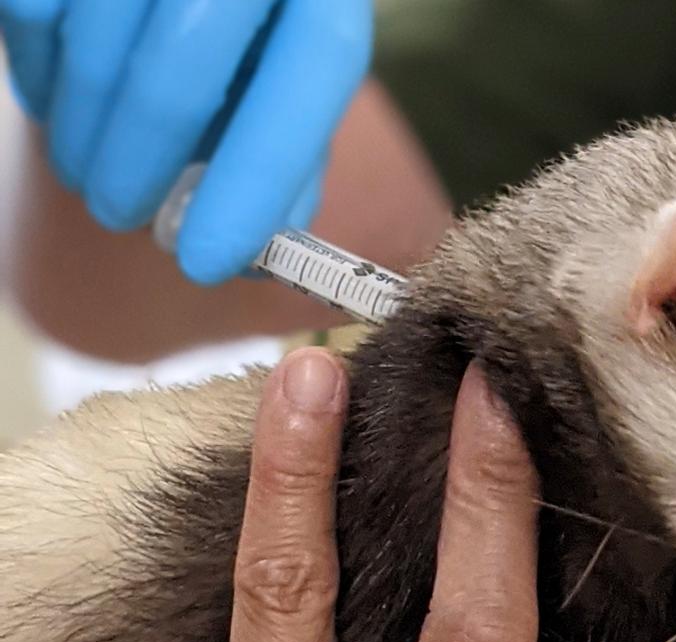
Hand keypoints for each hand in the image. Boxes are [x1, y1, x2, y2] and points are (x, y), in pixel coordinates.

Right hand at [0, 0, 370, 282]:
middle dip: (142, 166)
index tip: (207, 258)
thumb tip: (256, 256)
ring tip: (87, 174)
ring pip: (97, 48)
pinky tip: (59, 106)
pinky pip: (33, 13)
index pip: (318, 68)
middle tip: (123, 219)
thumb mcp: (291, 64)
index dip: (261, 173)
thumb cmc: (252, 15)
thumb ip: (288, 153)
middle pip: (183, 69)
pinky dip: (41, 79)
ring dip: (84, 135)